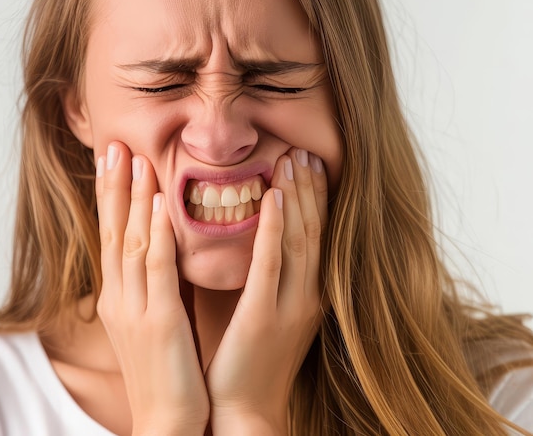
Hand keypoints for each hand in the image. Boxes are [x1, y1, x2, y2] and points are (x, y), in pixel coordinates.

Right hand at [95, 142, 208, 435]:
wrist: (167, 420)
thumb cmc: (164, 367)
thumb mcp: (150, 316)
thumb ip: (152, 280)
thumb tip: (161, 243)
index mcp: (118, 296)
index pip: (111, 235)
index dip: (111, 196)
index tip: (112, 159)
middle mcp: (120, 297)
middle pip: (112, 231)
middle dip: (113, 187)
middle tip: (113, 146)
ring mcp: (136, 309)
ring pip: (130, 243)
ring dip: (132, 199)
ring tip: (133, 160)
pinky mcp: (160, 322)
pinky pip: (156, 271)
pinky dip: (154, 236)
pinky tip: (156, 206)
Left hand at [205, 148, 327, 434]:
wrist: (245, 414)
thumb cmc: (252, 362)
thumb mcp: (271, 314)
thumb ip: (273, 279)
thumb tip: (265, 241)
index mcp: (307, 295)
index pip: (315, 236)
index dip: (315, 198)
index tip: (309, 163)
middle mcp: (306, 296)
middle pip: (312, 230)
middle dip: (309, 189)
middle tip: (303, 151)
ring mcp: (289, 306)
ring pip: (297, 239)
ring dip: (296, 196)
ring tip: (292, 160)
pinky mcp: (263, 316)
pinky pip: (271, 264)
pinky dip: (274, 227)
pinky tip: (273, 197)